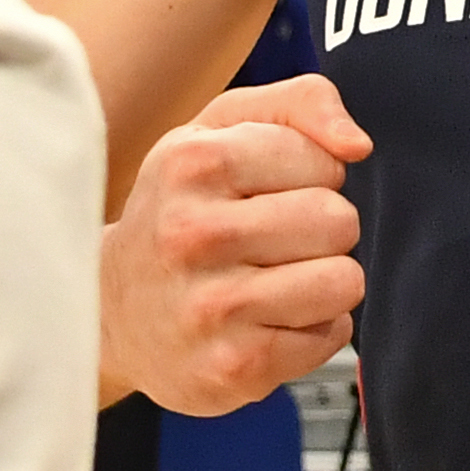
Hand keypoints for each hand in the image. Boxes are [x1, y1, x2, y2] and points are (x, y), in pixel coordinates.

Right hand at [102, 79, 370, 414]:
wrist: (111, 312)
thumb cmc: (181, 209)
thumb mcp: (220, 130)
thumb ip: (299, 104)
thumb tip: (358, 145)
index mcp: (193, 163)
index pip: (325, 161)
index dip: (312, 176)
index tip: (267, 192)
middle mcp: (194, 233)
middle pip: (339, 221)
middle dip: (322, 231)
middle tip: (273, 242)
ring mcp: (212, 305)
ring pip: (343, 281)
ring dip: (323, 282)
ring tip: (274, 281)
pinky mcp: (234, 366)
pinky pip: (331, 336)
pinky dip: (314, 330)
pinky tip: (267, 322)